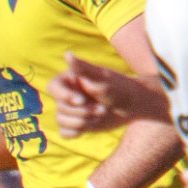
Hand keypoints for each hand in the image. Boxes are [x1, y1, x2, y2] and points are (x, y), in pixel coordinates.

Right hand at [52, 53, 169, 137]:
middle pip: (60, 108)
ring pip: (61, 121)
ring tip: (100, 116)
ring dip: (82, 122)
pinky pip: (64, 132)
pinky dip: (76, 132)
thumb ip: (83, 68)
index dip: (64, 96)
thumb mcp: (102, 78)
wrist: (134, 104)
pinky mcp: (76, 123)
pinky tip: (91, 125)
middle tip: (102, 109)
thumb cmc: (120, 87)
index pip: (53, 87)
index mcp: (70, 79)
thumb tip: (67, 54)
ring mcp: (71, 109)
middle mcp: (68, 94)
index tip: (81, 100)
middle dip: (82, 112)